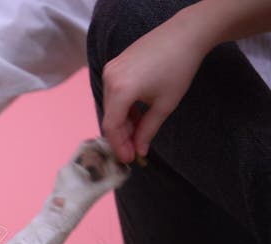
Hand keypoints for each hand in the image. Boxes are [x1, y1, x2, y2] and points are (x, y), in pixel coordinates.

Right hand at [101, 9, 208, 162]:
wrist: (184, 35)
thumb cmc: (179, 69)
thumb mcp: (165, 105)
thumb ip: (148, 130)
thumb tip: (139, 151)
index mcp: (120, 90)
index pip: (111, 126)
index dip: (118, 145)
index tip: (129, 159)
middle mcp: (109, 79)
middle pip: (109, 116)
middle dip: (121, 135)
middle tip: (133, 150)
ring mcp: (110, 70)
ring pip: (110, 105)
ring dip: (122, 121)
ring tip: (137, 134)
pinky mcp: (114, 65)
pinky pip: (113, 92)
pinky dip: (122, 107)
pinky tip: (135, 116)